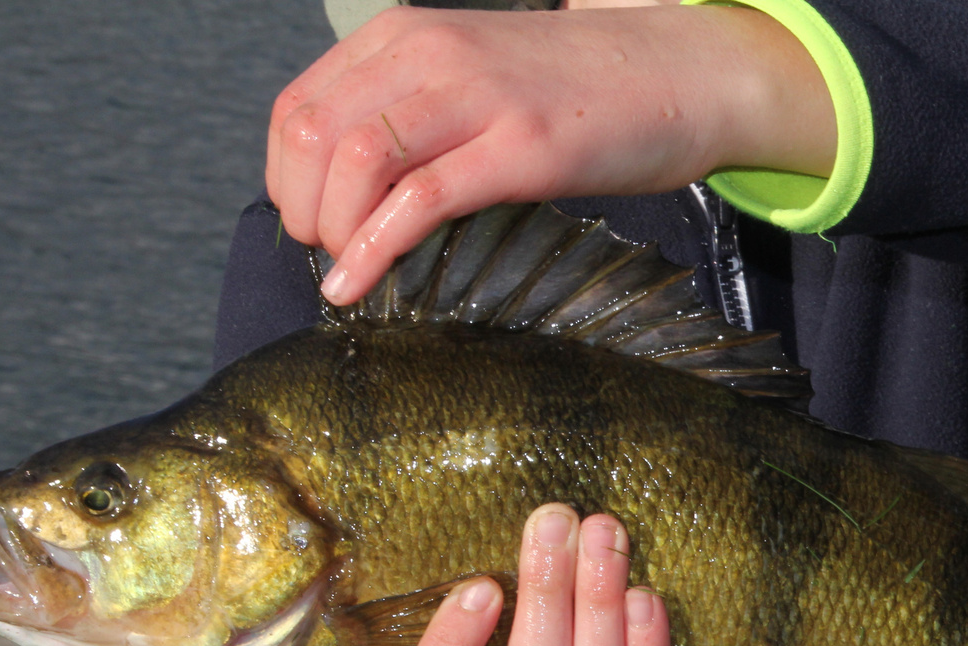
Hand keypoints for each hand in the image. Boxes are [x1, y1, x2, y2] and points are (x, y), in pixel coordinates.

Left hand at [267, 2, 835, 303]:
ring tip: (349, 268)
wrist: (680, 72)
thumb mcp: (475, 82)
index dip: (286, 179)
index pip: (298, 108)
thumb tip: (350, 187)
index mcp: (407, 36)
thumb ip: (413, 115)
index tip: (313, 223)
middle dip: (302, 211)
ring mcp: (477, 96)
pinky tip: (357, 286)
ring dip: (333, 230)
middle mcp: (430, 53)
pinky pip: (420, 200)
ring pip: (353, 162)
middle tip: (331, 252)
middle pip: (311, 137)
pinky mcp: (521, 148)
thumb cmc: (579, 92)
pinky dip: (373, 250)